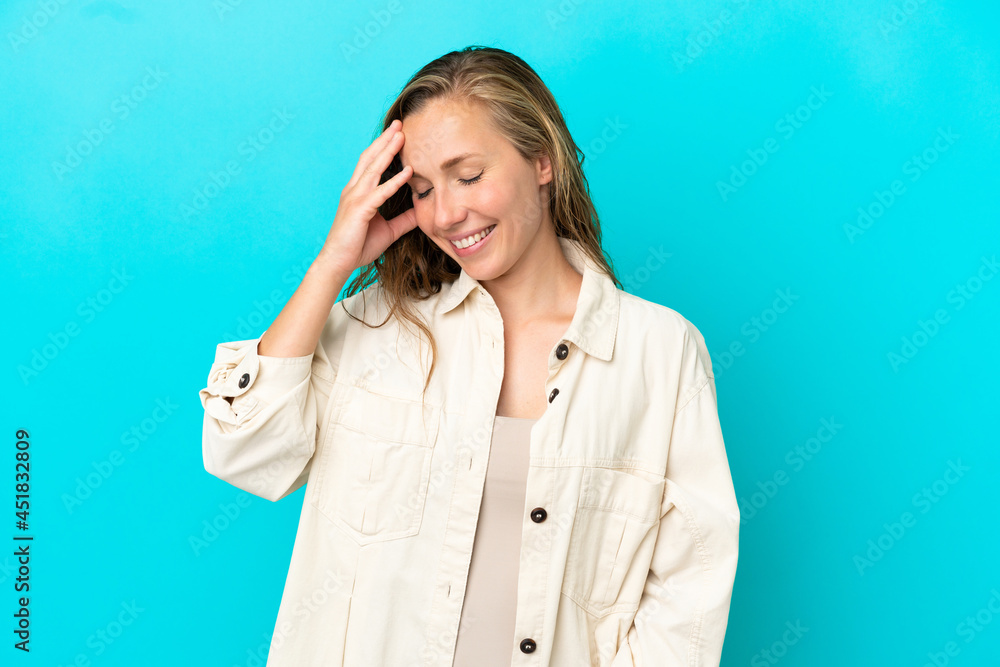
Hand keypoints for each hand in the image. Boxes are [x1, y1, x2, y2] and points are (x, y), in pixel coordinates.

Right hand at [318, 119, 416, 273]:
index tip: (397, 134)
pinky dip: (395, 181)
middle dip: (385, 140)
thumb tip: (420, 212)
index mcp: (358, 192)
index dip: (383, 147)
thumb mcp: (388, 230)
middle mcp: (354, 190)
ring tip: (402, 136)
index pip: (371, 163)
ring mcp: (355, 198)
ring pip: (374, 169)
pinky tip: (408, 172)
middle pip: (370, 158)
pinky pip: (380, 193)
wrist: (338, 263)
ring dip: (389, 151)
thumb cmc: (358, 246)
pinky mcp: (360, 210)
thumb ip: (403, 219)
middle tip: (399, 123)